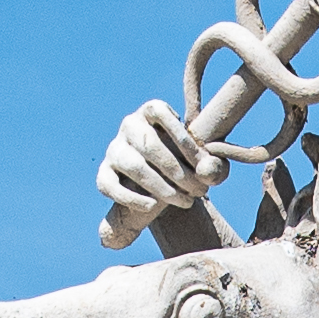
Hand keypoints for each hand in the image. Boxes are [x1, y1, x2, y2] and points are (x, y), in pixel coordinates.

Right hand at [99, 98, 231, 224]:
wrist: (163, 183)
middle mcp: (129, 125)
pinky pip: (110, 186)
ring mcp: (114, 149)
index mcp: (151, 111)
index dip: (183, 138)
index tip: (202, 163)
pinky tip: (152, 207)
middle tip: (199, 191)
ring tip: (185, 202)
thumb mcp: (204, 161)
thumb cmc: (186, 163)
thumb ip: (214, 164)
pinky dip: (131, 198)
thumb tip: (208, 171)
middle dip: (178, 171)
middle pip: (149, 144)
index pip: (161, 113)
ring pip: (133, 166)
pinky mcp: (104, 174)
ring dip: (162, 187)